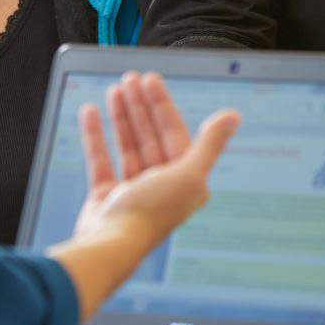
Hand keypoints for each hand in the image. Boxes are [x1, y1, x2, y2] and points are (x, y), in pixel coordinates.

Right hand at [73, 71, 239, 247]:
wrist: (111, 245)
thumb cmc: (151, 214)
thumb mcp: (188, 174)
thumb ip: (210, 144)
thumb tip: (233, 116)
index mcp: (184, 180)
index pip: (174, 132)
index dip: (163, 105)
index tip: (151, 81)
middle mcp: (161, 184)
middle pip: (151, 135)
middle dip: (141, 106)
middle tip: (130, 79)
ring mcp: (132, 190)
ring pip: (128, 144)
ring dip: (121, 116)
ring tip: (114, 91)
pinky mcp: (106, 195)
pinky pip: (101, 158)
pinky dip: (96, 135)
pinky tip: (91, 113)